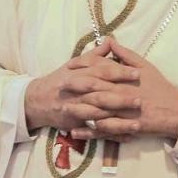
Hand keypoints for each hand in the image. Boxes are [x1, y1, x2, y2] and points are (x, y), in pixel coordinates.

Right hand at [24, 38, 141, 133]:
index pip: (102, 71)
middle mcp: (77, 92)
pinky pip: (95, 131)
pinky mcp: (75, 123)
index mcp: (80, 74)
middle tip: (139, 100)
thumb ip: (95, 55)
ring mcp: (76, 109)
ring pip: (98, 115)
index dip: (119, 73)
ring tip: (136, 123)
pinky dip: (111, 135)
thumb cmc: (61, 80)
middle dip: (120, 98)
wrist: (37, 100)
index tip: (137, 73)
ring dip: (117, 120)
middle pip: (100, 94)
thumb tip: (110, 40)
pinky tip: (127, 137)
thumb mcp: (75, 64)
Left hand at [69, 39, 177, 141]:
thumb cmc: (159, 87)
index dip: (83, 68)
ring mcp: (122, 112)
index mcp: (125, 79)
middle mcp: (122, 94)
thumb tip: (110, 40)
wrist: (175, 112)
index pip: (100, 71)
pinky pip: (103, 131)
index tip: (68, 67)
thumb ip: (125, 54)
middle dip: (75, 88)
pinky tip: (75, 131)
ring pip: (96, 111)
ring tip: (61, 109)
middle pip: (94, 90)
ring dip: (78, 110)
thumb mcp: (145, 66)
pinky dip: (88, 132)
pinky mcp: (124, 128)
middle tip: (58, 86)